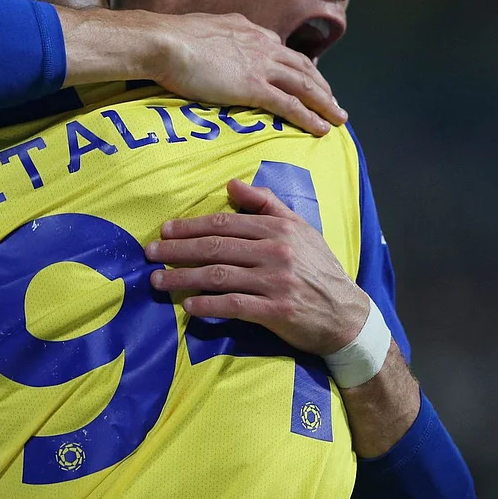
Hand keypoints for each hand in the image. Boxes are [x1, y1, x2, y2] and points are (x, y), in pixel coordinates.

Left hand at [145, 178, 368, 355]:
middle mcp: (276, 251)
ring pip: (219, 275)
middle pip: (215, 246)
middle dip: (178, 250)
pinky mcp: (276, 310)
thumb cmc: (319, 269)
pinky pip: (234, 305)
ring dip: (183, 278)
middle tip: (150, 253)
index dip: (191, 226)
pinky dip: (208, 305)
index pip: (225, 222)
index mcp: (278, 228)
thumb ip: (266, 204)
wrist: (347, 315)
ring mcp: (276, 281)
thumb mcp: (299, 228)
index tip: (165, 231)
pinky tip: (188, 306)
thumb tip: (231, 184)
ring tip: (158, 280)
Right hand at [146, 11, 346, 135]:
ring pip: (304, 85)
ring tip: (338, 118)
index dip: (296, 65)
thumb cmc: (171, 38)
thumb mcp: (201, 30)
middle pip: (302, 66)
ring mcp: (260, 66)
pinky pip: (290, 104)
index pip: (280, 49)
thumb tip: (212, 43)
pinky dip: (309, 117)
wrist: (165, 42)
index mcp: (248, 30)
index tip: (305, 77)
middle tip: (332, 101)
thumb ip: (215, 38)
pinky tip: (322, 128)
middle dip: (321, 85)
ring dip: (325, 103)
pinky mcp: (254, 87)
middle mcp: (261, 44)